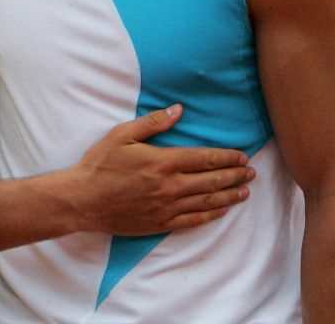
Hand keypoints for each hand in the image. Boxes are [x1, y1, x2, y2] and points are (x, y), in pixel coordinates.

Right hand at [67, 104, 254, 235]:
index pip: (205, 158)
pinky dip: (211, 215)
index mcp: (164, 162)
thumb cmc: (100, 164)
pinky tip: (221, 211)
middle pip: (212, 180)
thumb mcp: (123, 135)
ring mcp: (167, 207)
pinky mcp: (160, 223)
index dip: (227, 157)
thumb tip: (178, 109)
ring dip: (229, 196)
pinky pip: (193, 221)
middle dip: (235, 176)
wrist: (83, 200)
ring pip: (207, 202)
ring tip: (245, 192)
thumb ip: (153, 122)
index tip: (242, 156)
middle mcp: (171, 186)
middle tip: (251, 173)